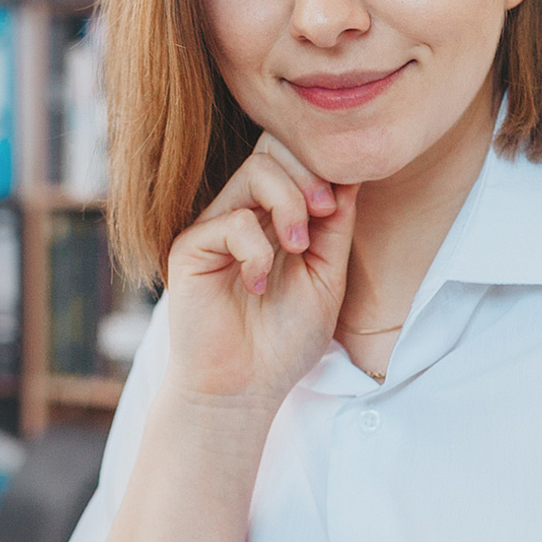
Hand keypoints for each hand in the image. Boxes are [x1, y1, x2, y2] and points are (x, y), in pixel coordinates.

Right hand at [165, 131, 357, 411]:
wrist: (242, 391)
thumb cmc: (283, 341)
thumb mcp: (327, 276)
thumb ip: (336, 226)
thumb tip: (351, 174)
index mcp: (275, 216)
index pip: (294, 158)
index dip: (322, 164)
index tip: (342, 201)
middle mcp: (243, 212)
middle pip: (275, 150)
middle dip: (310, 173)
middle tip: (326, 211)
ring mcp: (215, 226)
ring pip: (256, 172)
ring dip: (289, 203)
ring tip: (299, 248)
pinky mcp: (191, 247)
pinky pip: (232, 220)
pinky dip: (256, 250)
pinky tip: (256, 286)